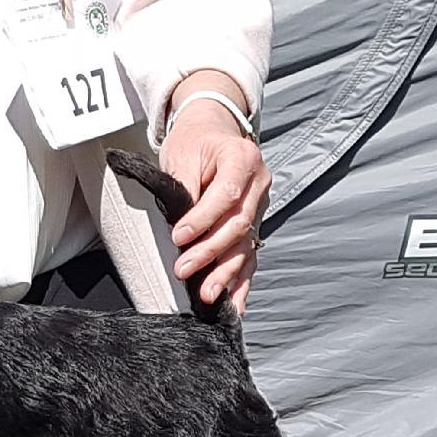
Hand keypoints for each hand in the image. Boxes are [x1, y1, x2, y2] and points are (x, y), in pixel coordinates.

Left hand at [159, 78, 271, 314]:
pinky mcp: (254, 226)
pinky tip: (235, 305)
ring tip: (208, 295)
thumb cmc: (194, 142)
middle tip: (183, 270)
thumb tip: (177, 228)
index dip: (202, 219)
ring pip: (245, 245)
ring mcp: (260, 207)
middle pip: (238, 225)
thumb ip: (183, 189)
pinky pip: (250, 257)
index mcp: (242, 158)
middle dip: (210, 252)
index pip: (226, 195)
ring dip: (226, 274)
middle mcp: (259, 184)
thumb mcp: (182, 155)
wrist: (212, 131)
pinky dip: (241, 282)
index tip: (178, 236)